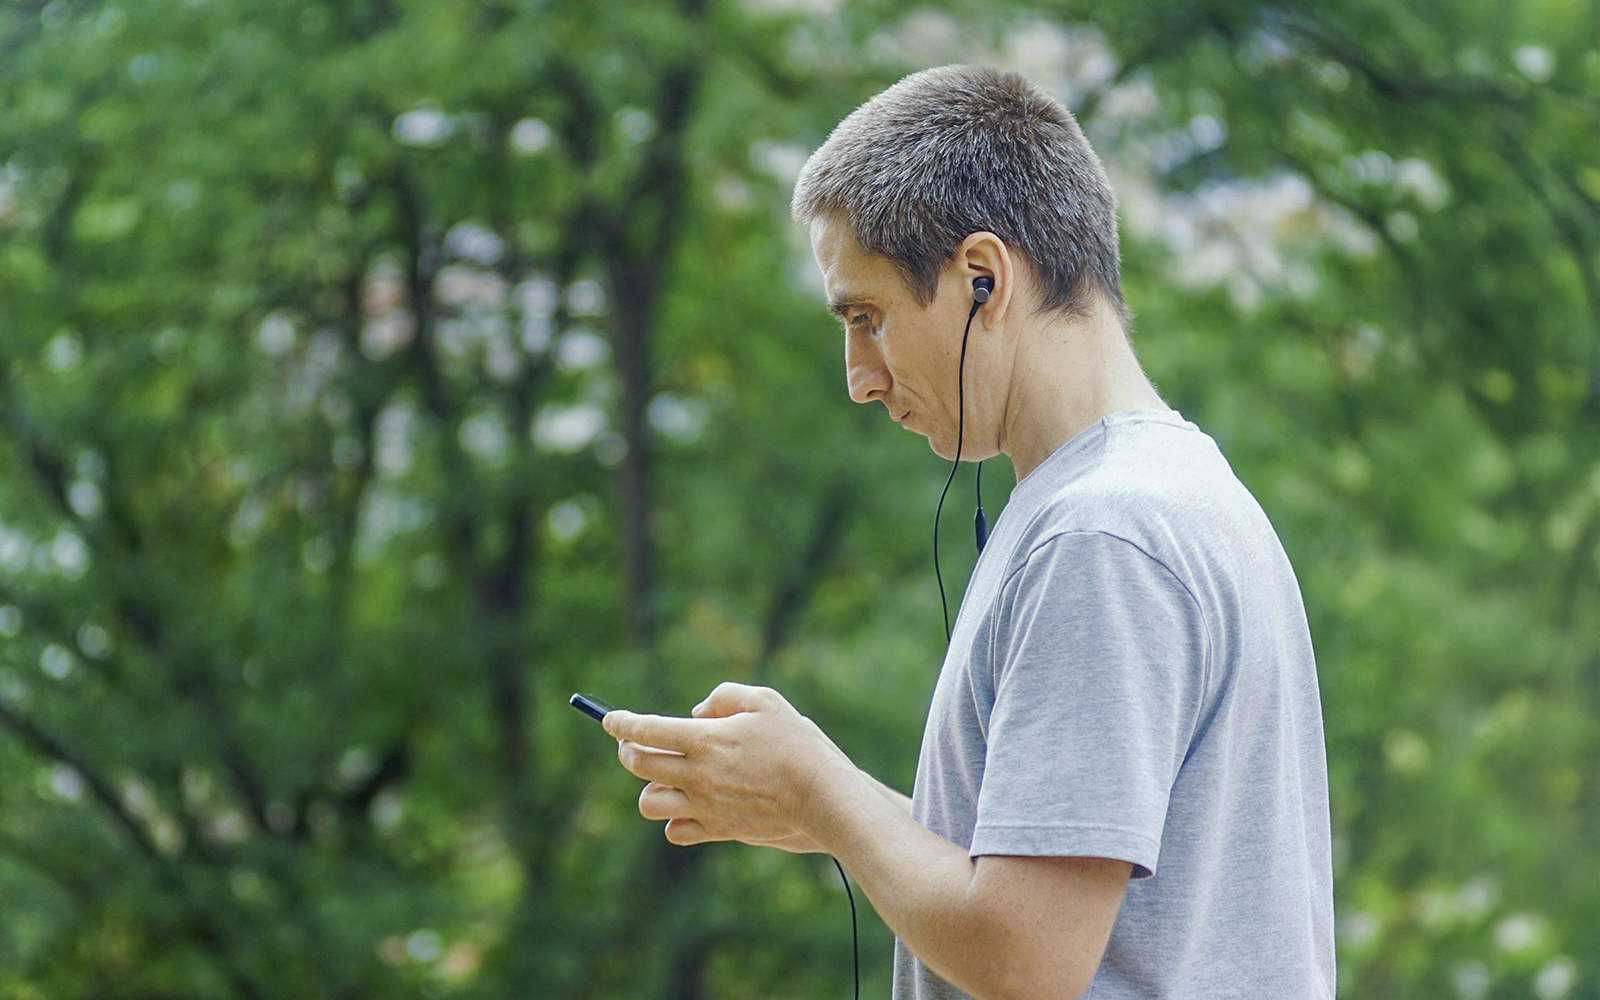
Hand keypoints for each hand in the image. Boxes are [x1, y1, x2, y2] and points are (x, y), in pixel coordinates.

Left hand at [604, 682, 853, 848]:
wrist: (822, 796)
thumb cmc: (796, 744)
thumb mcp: (764, 701)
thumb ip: (723, 697)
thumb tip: (695, 713)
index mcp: (705, 740)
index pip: (646, 730)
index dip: (621, 722)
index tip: (610, 719)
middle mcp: (698, 776)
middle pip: (639, 765)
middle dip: (628, 749)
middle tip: (632, 743)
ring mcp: (705, 806)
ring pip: (649, 803)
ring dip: (650, 786)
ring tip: (664, 775)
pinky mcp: (718, 829)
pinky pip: (675, 831)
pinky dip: (673, 819)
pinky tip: (686, 804)